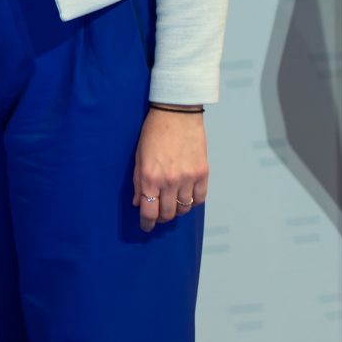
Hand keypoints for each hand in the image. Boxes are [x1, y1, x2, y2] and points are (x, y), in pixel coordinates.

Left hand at [132, 108, 207, 231]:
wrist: (177, 115)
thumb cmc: (153, 133)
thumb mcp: (139, 157)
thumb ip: (138, 182)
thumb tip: (138, 203)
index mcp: (150, 177)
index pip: (149, 211)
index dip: (146, 224)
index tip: (145, 227)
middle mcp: (170, 181)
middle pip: (168, 214)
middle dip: (161, 218)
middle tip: (158, 215)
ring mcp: (188, 178)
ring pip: (184, 209)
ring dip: (177, 210)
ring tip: (171, 203)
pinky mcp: (203, 173)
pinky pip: (200, 199)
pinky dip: (193, 202)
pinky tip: (186, 197)